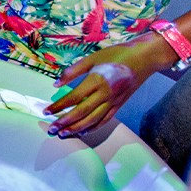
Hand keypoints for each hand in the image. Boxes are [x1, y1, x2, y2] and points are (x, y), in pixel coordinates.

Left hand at [46, 34, 174, 136]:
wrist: (143, 59)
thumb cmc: (116, 55)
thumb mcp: (92, 58)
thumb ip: (73, 71)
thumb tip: (55, 84)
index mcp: (97, 81)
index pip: (74, 98)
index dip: (59, 106)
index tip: (46, 112)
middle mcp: (105, 94)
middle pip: (82, 113)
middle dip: (65, 123)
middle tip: (51, 129)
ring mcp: (114, 102)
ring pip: (93, 120)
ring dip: (77, 129)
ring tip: (63, 134)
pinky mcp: (119, 105)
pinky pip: (105, 120)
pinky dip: (92, 128)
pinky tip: (82, 132)